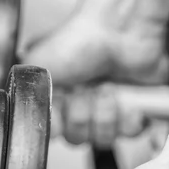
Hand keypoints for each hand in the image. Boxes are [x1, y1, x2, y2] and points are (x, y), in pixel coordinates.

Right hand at [25, 8, 168, 144]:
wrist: (120, 29)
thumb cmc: (80, 40)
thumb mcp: (39, 63)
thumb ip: (30, 94)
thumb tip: (36, 113)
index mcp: (59, 98)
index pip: (58, 132)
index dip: (63, 122)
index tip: (65, 103)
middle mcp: (84, 106)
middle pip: (80, 138)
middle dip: (84, 116)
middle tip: (89, 90)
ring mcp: (111, 110)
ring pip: (106, 138)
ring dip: (107, 114)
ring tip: (109, 89)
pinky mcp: (137, 110)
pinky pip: (132, 133)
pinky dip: (131, 119)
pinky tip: (129, 101)